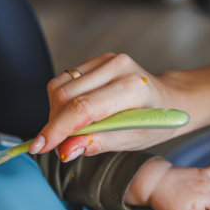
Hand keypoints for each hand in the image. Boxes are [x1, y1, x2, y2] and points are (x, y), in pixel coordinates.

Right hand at [33, 53, 182, 160]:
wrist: (170, 100)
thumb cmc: (154, 123)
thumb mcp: (132, 141)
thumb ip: (98, 143)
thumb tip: (65, 150)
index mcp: (132, 87)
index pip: (82, 109)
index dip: (57, 130)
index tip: (39, 147)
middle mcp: (117, 66)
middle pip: (65, 95)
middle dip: (54, 124)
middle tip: (58, 146)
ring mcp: (106, 59)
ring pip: (59, 86)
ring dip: (55, 113)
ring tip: (69, 131)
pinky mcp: (97, 59)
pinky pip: (65, 81)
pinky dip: (61, 102)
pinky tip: (75, 116)